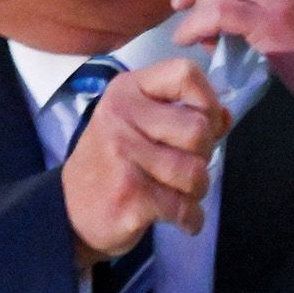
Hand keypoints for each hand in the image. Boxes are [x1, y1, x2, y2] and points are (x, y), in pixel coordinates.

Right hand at [60, 58, 232, 265]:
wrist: (68, 212)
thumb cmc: (111, 164)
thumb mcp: (137, 124)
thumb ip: (183, 113)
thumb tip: (225, 116)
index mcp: (127, 91)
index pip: (186, 74)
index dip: (207, 101)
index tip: (203, 124)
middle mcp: (121, 116)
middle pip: (198, 129)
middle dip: (204, 156)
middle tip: (185, 167)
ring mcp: (123, 156)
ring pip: (196, 171)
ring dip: (197, 190)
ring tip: (179, 193)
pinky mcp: (130, 195)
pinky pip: (184, 207)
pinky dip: (191, 219)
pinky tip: (181, 218)